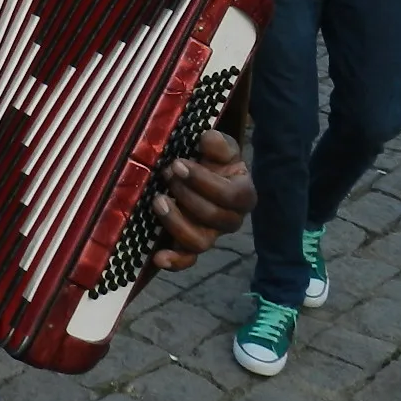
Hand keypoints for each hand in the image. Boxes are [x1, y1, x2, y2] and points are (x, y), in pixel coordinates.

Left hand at [150, 128, 254, 270]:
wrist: (207, 173)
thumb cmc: (215, 160)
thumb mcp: (220, 148)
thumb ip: (218, 144)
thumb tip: (208, 139)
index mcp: (244, 195)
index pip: (231, 196)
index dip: (203, 181)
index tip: (178, 164)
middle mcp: (231, 220)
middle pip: (212, 217)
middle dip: (186, 195)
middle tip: (167, 174)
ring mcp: (211, 235)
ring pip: (199, 241)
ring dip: (176, 222)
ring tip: (158, 200)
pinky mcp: (192, 246)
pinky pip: (187, 260)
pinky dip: (174, 261)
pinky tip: (157, 257)